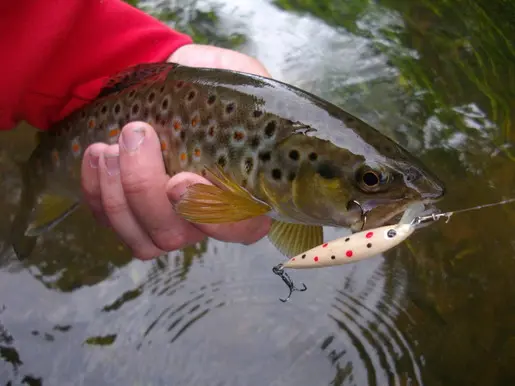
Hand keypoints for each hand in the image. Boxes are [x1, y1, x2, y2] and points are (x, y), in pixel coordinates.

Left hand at [81, 44, 271, 259]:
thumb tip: (235, 109)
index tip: (180, 178)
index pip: (241, 227)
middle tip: (135, 136)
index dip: (211, 213)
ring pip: (143, 240)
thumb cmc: (207, 86)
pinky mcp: (133, 220)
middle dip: (145, 188)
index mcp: (246, 192)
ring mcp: (169, 224)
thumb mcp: (237, 76)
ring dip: (117, 195)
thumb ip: (246, 86)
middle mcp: (208, 219)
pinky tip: (97, 155)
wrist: (167, 87)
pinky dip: (96, 193)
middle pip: (176, 235)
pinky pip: (111, 225)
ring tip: (108, 147)